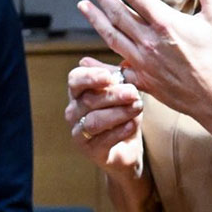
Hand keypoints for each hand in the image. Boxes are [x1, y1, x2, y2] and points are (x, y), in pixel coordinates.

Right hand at [64, 57, 143, 174]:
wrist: (128, 146)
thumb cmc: (123, 113)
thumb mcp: (123, 91)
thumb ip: (119, 76)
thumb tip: (123, 60)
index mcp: (78, 92)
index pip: (75, 79)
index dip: (90, 77)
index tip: (109, 77)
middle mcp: (73, 112)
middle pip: (88, 100)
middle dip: (113, 95)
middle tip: (134, 93)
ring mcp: (79, 133)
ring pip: (94, 121)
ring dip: (118, 113)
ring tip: (137, 108)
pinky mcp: (90, 151)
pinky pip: (102, 140)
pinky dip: (119, 131)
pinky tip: (132, 125)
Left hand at [79, 0, 211, 126]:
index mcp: (165, 23)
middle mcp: (149, 42)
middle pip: (117, 14)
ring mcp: (142, 62)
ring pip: (111, 37)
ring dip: (95, 20)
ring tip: (84, 6)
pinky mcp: (141, 80)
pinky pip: (115, 67)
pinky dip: (98, 62)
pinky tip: (86, 56)